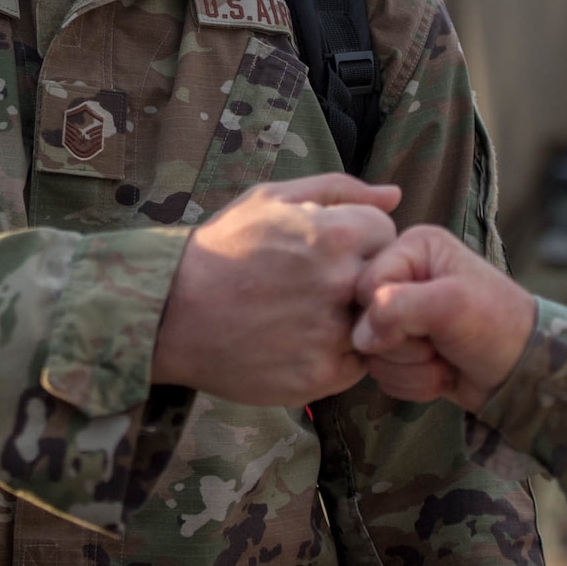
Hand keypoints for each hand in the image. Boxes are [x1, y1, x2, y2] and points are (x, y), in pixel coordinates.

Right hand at [152, 173, 400, 407]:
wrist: (171, 312)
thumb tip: (395, 195)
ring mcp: (333, 335)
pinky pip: (355, 363)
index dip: (360, 239)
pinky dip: (337, 352)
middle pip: (388, 280)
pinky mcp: (320, 376)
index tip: (329, 248)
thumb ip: (339, 189)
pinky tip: (300, 338)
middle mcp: (341, 285)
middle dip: (360, 277)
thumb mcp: (271, 198)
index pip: (388, 234)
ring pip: (375, 324)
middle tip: (319, 282)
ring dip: (352, 317)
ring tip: (306, 311)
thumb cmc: (222, 247)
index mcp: (335, 234)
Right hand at [349, 225, 535, 411]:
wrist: (525, 375)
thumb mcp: (450, 305)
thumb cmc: (497, 327)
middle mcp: (405, 276)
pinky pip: (385, 374)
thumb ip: (397, 308)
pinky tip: (443, 373)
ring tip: (445, 358)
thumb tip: (360, 336)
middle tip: (438, 343)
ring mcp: (405, 316)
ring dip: (410, 367)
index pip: (365, 283)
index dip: (383, 314)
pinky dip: (413, 382)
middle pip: (364, 321)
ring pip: (373, 353)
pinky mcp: (407, 349)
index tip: (422, 327)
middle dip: (402, 345)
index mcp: (414, 248)